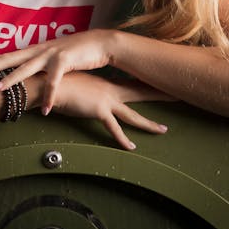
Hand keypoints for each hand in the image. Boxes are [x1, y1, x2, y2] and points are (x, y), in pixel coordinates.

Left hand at [0, 29, 113, 114]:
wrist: (102, 43)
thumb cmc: (79, 52)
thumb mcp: (57, 58)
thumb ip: (43, 66)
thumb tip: (31, 77)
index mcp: (37, 49)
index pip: (10, 55)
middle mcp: (41, 49)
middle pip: (11, 57)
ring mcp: (52, 53)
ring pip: (26, 67)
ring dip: (11, 79)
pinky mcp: (65, 60)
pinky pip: (53, 81)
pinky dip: (48, 96)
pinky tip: (44, 110)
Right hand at [54, 72, 170, 149]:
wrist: (50, 83)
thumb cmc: (61, 83)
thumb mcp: (79, 84)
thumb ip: (89, 90)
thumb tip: (89, 93)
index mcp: (107, 83)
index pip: (134, 83)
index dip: (148, 83)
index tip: (162, 81)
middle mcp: (111, 90)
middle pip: (141, 93)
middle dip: (160, 94)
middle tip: (178, 94)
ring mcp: (107, 100)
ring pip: (133, 115)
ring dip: (149, 124)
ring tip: (163, 130)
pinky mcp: (100, 110)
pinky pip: (115, 129)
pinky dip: (123, 140)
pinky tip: (131, 147)